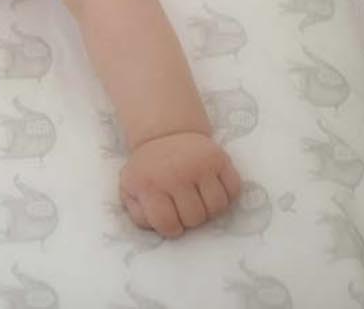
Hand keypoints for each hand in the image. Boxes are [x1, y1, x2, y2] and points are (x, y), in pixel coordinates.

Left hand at [119, 130, 241, 237]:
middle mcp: (175, 174)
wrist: (164, 134)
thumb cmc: (148, 169)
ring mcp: (199, 165)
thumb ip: (138, 214)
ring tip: (199, 199)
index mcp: (150, 184)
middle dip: (190, 218)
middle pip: (195, 219)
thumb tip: (156, 227)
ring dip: (210, 210)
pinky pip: (234, 191)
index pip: (168, 224)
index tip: (171, 219)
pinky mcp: (219, 158)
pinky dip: (227, 196)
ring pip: (217, 208)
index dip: (171, 228)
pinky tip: (213, 190)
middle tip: (183, 205)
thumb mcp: (130, 189)